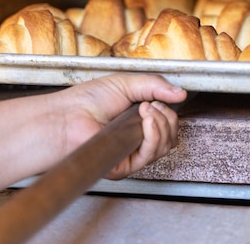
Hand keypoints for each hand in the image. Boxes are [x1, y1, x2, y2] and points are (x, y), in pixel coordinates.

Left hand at [51, 74, 185, 178]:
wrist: (69, 115)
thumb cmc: (88, 100)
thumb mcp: (127, 84)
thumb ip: (156, 86)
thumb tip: (181, 93)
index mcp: (139, 122)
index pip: (168, 125)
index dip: (169, 113)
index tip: (159, 100)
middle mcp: (137, 139)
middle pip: (171, 136)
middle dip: (168, 118)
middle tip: (152, 105)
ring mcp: (132, 153)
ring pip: (165, 146)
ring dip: (160, 124)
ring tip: (145, 110)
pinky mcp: (125, 165)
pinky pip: (150, 154)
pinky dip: (153, 135)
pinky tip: (146, 121)